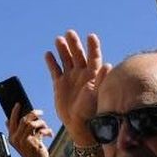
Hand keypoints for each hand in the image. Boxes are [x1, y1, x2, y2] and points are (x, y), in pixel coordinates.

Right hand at [6, 103, 51, 156]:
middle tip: (40, 112)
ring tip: (45, 126)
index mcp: (11, 138)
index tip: (19, 104)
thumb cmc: (31, 153)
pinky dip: (47, 130)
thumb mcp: (21, 142)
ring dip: (42, 123)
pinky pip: (40, 130)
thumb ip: (16, 132)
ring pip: (32, 123)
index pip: (11, 121)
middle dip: (33, 114)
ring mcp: (24, 141)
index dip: (14, 111)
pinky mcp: (33, 142)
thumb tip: (7, 120)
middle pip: (23, 120)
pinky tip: (50, 134)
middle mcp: (15, 139)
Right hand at [45, 31, 108, 146]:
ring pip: (66, 60)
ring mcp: (70, 78)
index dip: (92, 46)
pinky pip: (55, 70)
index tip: (90, 36)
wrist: (79, 124)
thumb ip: (102, 79)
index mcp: (93, 75)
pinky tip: (48, 54)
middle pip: (78, 55)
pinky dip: (52, 62)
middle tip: (70, 32)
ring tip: (58, 39)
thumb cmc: (92, 111)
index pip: (93, 56)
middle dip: (74, 44)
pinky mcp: (60, 84)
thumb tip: (108, 65)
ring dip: (62, 49)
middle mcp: (82, 74)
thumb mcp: (98, 94)